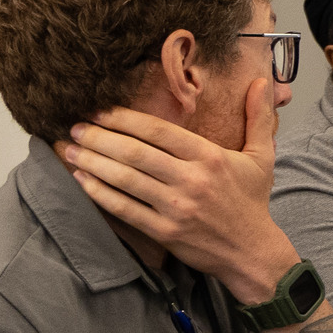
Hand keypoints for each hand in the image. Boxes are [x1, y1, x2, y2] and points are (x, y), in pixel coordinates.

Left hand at [56, 78, 296, 303]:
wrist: (252, 252)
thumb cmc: (252, 202)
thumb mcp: (262, 156)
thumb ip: (258, 117)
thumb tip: (262, 81)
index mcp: (210, 157)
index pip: (159, 131)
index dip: (125, 118)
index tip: (101, 111)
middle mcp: (192, 180)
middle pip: (135, 153)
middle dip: (99, 137)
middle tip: (76, 128)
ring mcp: (176, 208)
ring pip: (125, 179)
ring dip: (92, 162)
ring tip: (70, 150)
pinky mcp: (164, 232)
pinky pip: (124, 209)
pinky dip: (99, 193)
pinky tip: (82, 180)